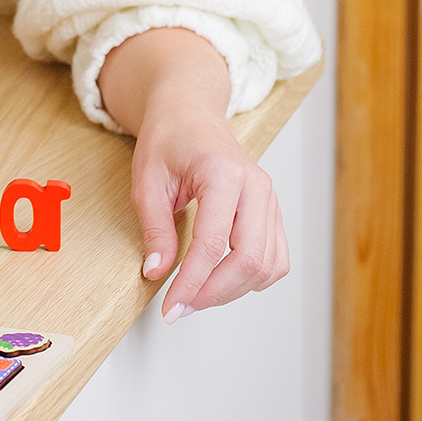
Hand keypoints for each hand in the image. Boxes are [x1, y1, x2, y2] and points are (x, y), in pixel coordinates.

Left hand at [99, 27, 288, 317]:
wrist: (189, 114)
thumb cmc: (167, 140)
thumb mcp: (146, 180)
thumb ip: (154, 227)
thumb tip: (157, 272)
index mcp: (223, 173)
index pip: (213, 242)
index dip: (192, 281)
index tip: (172, 305)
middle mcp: (255, 186)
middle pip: (250, 259)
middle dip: (215, 292)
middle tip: (182, 306)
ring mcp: (270, 199)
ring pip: (268, 265)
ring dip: (234, 290)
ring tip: (197, 295)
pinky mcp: (273, 211)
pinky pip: (275, 257)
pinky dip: (252, 278)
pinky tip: (222, 280)